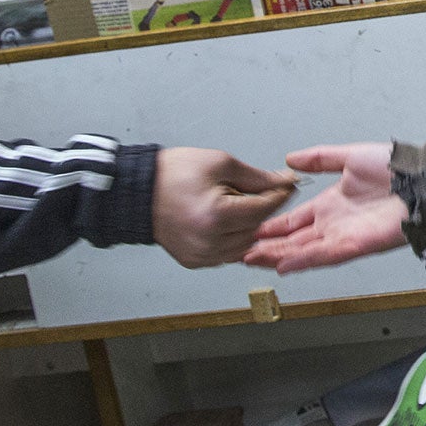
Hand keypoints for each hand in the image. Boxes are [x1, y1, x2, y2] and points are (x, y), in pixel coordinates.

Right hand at [151, 148, 295, 267]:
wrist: (138, 191)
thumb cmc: (171, 175)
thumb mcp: (220, 164)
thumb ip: (256, 177)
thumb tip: (283, 182)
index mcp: (216, 216)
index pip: (265, 209)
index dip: (280, 194)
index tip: (287, 185)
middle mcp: (210, 241)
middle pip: (257, 228)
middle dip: (262, 209)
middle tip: (256, 190)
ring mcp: (202, 255)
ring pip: (246, 244)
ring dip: (248, 226)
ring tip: (233, 204)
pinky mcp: (195, 261)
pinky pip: (228, 253)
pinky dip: (233, 238)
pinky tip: (225, 221)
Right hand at [243, 143, 405, 272]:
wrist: (423, 181)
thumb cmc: (397, 169)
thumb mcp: (349, 156)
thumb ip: (320, 158)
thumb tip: (290, 159)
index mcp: (331, 203)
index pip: (294, 219)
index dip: (271, 225)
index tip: (248, 229)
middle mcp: (334, 223)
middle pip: (293, 239)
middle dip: (266, 246)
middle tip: (240, 250)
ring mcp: (344, 236)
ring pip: (303, 251)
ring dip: (277, 256)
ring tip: (250, 259)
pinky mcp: (356, 245)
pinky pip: (324, 255)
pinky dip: (303, 260)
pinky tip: (283, 264)